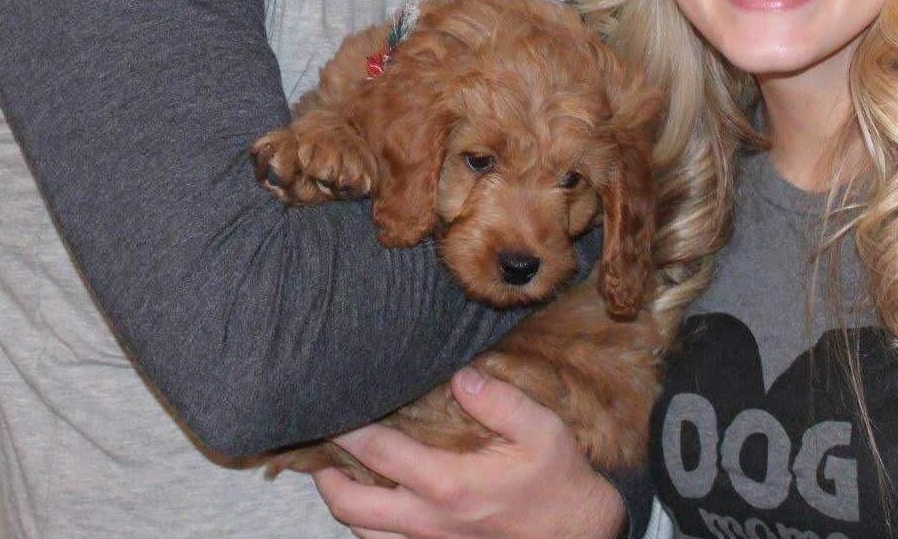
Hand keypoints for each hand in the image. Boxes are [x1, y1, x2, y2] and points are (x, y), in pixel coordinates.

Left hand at [314, 367, 625, 538]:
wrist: (577, 538)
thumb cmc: (558, 482)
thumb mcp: (542, 430)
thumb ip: (499, 400)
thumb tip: (461, 375)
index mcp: (447, 484)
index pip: (379, 453)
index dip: (349, 430)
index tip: (332, 406)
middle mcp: (428, 521)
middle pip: (352, 505)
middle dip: (327, 475)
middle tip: (320, 447)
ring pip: (363, 533)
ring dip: (346, 503)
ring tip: (340, 474)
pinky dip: (370, 527)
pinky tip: (376, 505)